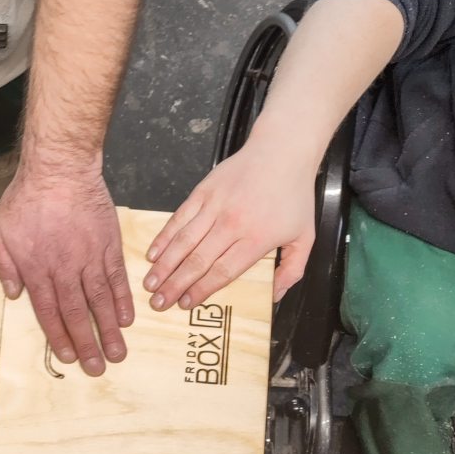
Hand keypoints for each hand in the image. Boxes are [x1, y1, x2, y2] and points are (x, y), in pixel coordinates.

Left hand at [0, 165, 132, 375]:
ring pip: (100, 302)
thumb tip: (14, 294)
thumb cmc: (27, 197)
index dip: (60, 338)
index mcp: (37, 270)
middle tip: (97, 368)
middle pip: (77, 315)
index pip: (49, 313)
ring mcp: (89, 259)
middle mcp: (65, 270)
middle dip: (88, 345)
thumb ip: (4, 265)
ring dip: (109, 331)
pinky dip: (123, 301)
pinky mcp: (108, 246)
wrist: (59, 168)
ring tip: (117, 354)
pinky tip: (127, 320)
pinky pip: (117, 280)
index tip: (69, 358)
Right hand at [143, 130, 316, 308]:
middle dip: (175, 284)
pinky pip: (179, 218)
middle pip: (198, 261)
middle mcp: (232, 223)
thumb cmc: (293, 194)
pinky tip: (153, 253)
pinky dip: (164, 237)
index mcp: (257, 238)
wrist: (283, 150)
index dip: (201, 289)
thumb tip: (275, 296)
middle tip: (159, 302)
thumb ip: (292, 270)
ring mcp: (215, 206)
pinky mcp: (203, 191)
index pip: (223, 271)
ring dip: (164, 265)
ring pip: (183, 241)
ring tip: (150, 283)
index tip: (186, 303)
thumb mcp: (305, 236)